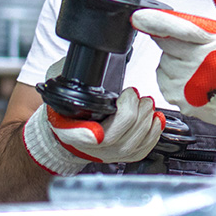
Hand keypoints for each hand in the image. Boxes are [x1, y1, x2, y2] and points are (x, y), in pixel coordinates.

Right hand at [22, 88, 165, 175]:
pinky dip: (152, 135)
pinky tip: (156, 120)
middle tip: (135, 95)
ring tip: (147, 103)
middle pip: (115, 137)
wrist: (66, 131)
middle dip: (132, 112)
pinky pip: (140, 151)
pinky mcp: (120, 156)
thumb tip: (82, 59)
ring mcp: (105, 153)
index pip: (81, 134)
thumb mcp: (59, 87)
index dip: (89, 132)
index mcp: (69, 129)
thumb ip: (65, 75)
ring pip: (130, 145)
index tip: (102, 124)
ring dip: (145, 121)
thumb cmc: (66, 107)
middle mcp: (88, 146)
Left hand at [131, 0, 215, 151]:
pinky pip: (163, 80)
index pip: (177, 27)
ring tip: (200, 66)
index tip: (139, 17)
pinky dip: (173, 77)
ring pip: (163, 61)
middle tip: (197, 46)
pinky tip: (194, 78)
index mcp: (210, 40)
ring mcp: (188, 83)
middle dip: (174, 39)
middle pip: (165, 42)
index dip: (155, 21)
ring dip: (174, 59)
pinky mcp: (181, 98)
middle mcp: (197, 63)